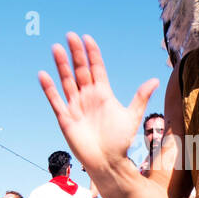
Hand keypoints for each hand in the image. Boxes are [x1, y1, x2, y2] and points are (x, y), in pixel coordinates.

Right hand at [38, 33, 158, 173]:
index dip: (92, 53)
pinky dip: (49, 88)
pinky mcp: (65, 118)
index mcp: (103, 94)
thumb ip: (140, 97)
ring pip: (67, 81)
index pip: (96, 68)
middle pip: (80, 70)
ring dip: (62, 65)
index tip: (87, 38)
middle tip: (70, 36)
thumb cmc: (120, 141)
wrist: (108, 162)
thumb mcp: (132, 116)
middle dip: (76, 53)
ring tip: (56, 48)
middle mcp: (88, 97)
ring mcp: (76, 106)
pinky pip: (56, 100)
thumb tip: (154, 80)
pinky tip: (43, 75)